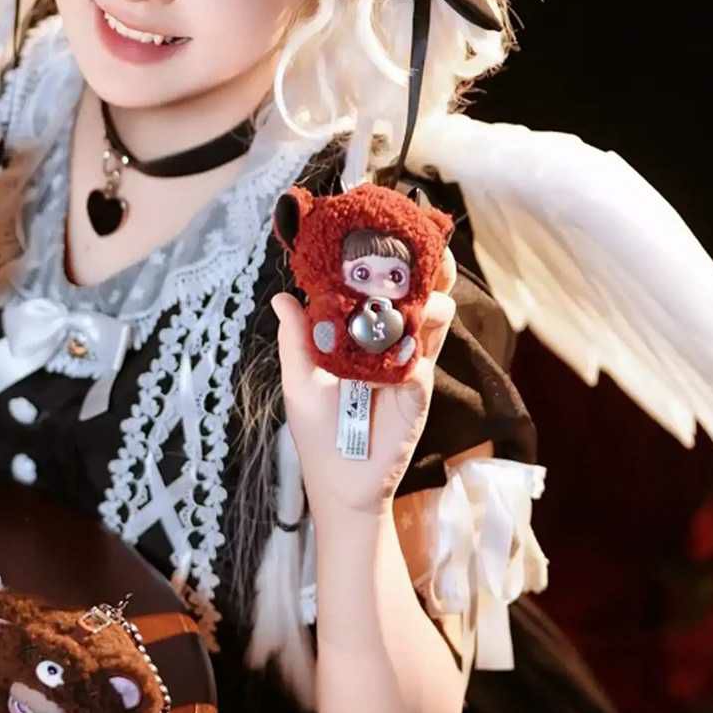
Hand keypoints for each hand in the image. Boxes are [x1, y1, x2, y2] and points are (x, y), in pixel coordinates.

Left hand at [273, 249, 456, 518]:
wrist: (342, 483)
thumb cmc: (317, 431)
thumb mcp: (300, 380)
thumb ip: (296, 339)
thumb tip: (282, 298)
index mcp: (361, 335)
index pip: (378, 289)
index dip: (386, 261)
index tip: (389, 228)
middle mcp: (390, 343)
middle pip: (416, 296)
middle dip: (427, 269)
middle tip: (431, 245)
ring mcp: (408, 364)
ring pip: (431, 320)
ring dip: (430, 301)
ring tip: (423, 295)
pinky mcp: (417, 392)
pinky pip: (423, 362)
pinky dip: (417, 349)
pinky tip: (408, 347)